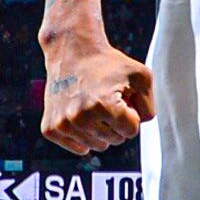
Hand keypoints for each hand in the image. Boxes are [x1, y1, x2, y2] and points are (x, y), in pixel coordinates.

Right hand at [40, 41, 154, 154]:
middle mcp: (80, 117)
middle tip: (105, 98)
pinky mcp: (50, 129)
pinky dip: (84, 135)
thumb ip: (149, 107)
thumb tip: (136, 130)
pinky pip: (79, 148)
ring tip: (93, 104)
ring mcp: (62, 124)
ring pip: (98, 146)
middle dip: (116, 122)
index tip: (121, 96)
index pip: (132, 131)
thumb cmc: (110, 64)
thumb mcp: (141, 76)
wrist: (72, 51)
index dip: (131, 113)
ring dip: (101, 129)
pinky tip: (80, 114)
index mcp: (103, 105)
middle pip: (115, 140)